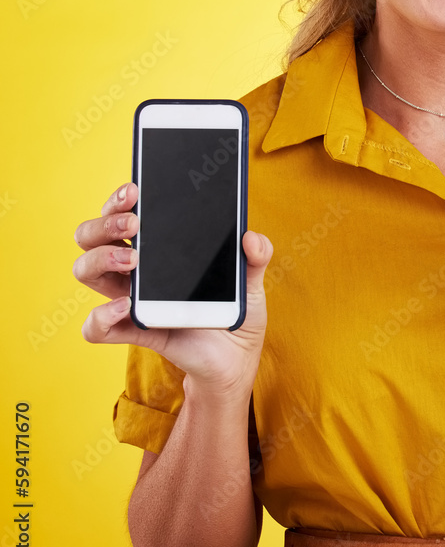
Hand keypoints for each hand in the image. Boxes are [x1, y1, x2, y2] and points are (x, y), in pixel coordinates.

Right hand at [74, 182, 272, 399]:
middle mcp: (137, 270)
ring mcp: (131, 300)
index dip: (119, 199)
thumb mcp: (251, 280)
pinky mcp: (136, 331)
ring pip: (87, 271)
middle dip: (104, 223)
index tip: (135, 189)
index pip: (123, 215)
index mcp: (159, 249)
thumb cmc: (235, 310)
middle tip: (134, 223)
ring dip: (101, 259)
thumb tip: (251, 238)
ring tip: (133, 260)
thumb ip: (256, 256)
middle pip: (92, 237)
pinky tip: (126, 306)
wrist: (236, 356)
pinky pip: (96, 327)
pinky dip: (101, 316)